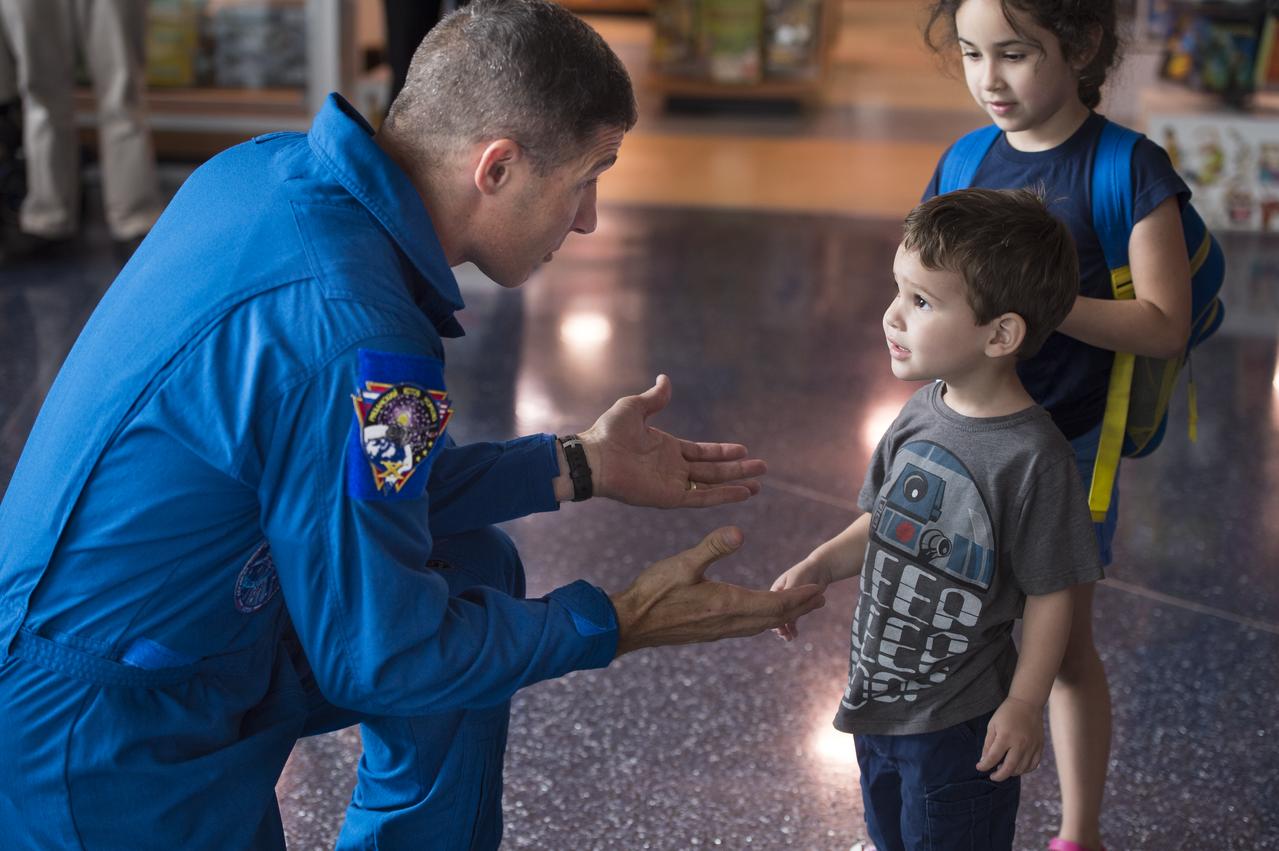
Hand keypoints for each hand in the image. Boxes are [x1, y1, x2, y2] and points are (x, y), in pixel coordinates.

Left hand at [578, 375, 765, 507]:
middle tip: (762, 468)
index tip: (744, 450)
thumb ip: (655, 399)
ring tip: (758, 485)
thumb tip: (665, 380)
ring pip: (711, 484)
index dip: (723, 452)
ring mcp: (672, 483)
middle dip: (738, 469)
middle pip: (713, 469)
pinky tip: (741, 494)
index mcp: (667, 448)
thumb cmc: (609, 432)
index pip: (702, 452)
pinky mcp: (669, 497)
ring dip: (735, 484)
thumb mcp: (634, 407)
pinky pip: (701, 497)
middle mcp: (673, 468)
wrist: (594, 456)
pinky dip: (722, 496)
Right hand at [610, 526, 824, 655]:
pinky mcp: (708, 632)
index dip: (799, 597)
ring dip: (782, 615)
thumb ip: (713, 547)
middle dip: (798, 607)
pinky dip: (762, 620)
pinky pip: (745, 628)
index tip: (819, 590)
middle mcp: (728, 622)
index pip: (774, 603)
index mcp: (727, 604)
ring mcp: (718, 630)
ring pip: (759, 625)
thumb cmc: (654, 592)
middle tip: (821, 598)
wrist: (630, 623)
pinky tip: (759, 615)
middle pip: (773, 617)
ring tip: (798, 607)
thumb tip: (740, 531)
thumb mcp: (682, 564)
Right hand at [770, 557, 834, 641]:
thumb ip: (791, 596)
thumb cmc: (805, 572)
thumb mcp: (795, 582)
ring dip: (786, 629)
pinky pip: (793, 620)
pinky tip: (794, 635)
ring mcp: (788, 604)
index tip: (779, 628)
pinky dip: (793, 627)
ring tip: (789, 638)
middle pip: (777, 615)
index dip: (775, 618)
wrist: (820, 569)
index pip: (772, 607)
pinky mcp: (797, 608)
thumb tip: (787, 610)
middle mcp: (780, 598)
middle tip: (785, 636)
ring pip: (785, 620)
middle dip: (780, 626)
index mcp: (776, 590)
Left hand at [976, 697, 1043, 781]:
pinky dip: (1024, 770)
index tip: (979, 767)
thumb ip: (988, 744)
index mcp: (1005, 737)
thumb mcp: (992, 725)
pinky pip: (1033, 765)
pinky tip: (1017, 767)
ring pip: (1021, 769)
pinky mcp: (1039, 747)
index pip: (993, 758)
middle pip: (1009, 768)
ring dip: (1011, 773)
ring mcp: (1031, 747)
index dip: (984, 765)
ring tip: (1003, 769)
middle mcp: (1020, 744)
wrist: (1027, 703)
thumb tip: (984, 761)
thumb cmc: (1006, 713)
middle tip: (992, 776)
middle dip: (999, 776)